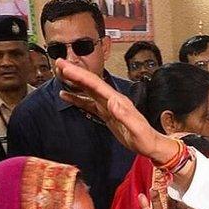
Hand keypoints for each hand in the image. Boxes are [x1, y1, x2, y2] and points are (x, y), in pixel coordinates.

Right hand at [55, 60, 174, 161]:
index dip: (80, 75)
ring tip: (59, 74)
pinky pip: (88, 103)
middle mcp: (112, 100)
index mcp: (118, 100)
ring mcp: (108, 106)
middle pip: (90, 83)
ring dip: (74, 82)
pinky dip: (76, 98)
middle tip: (58, 63)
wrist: (151, 145)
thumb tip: (112, 101)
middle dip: (74, 73)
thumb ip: (125, 115)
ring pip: (88, 90)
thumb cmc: (145, 138)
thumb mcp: (137, 130)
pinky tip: (65, 95)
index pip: (96, 84)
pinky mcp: (106, 114)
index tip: (66, 68)